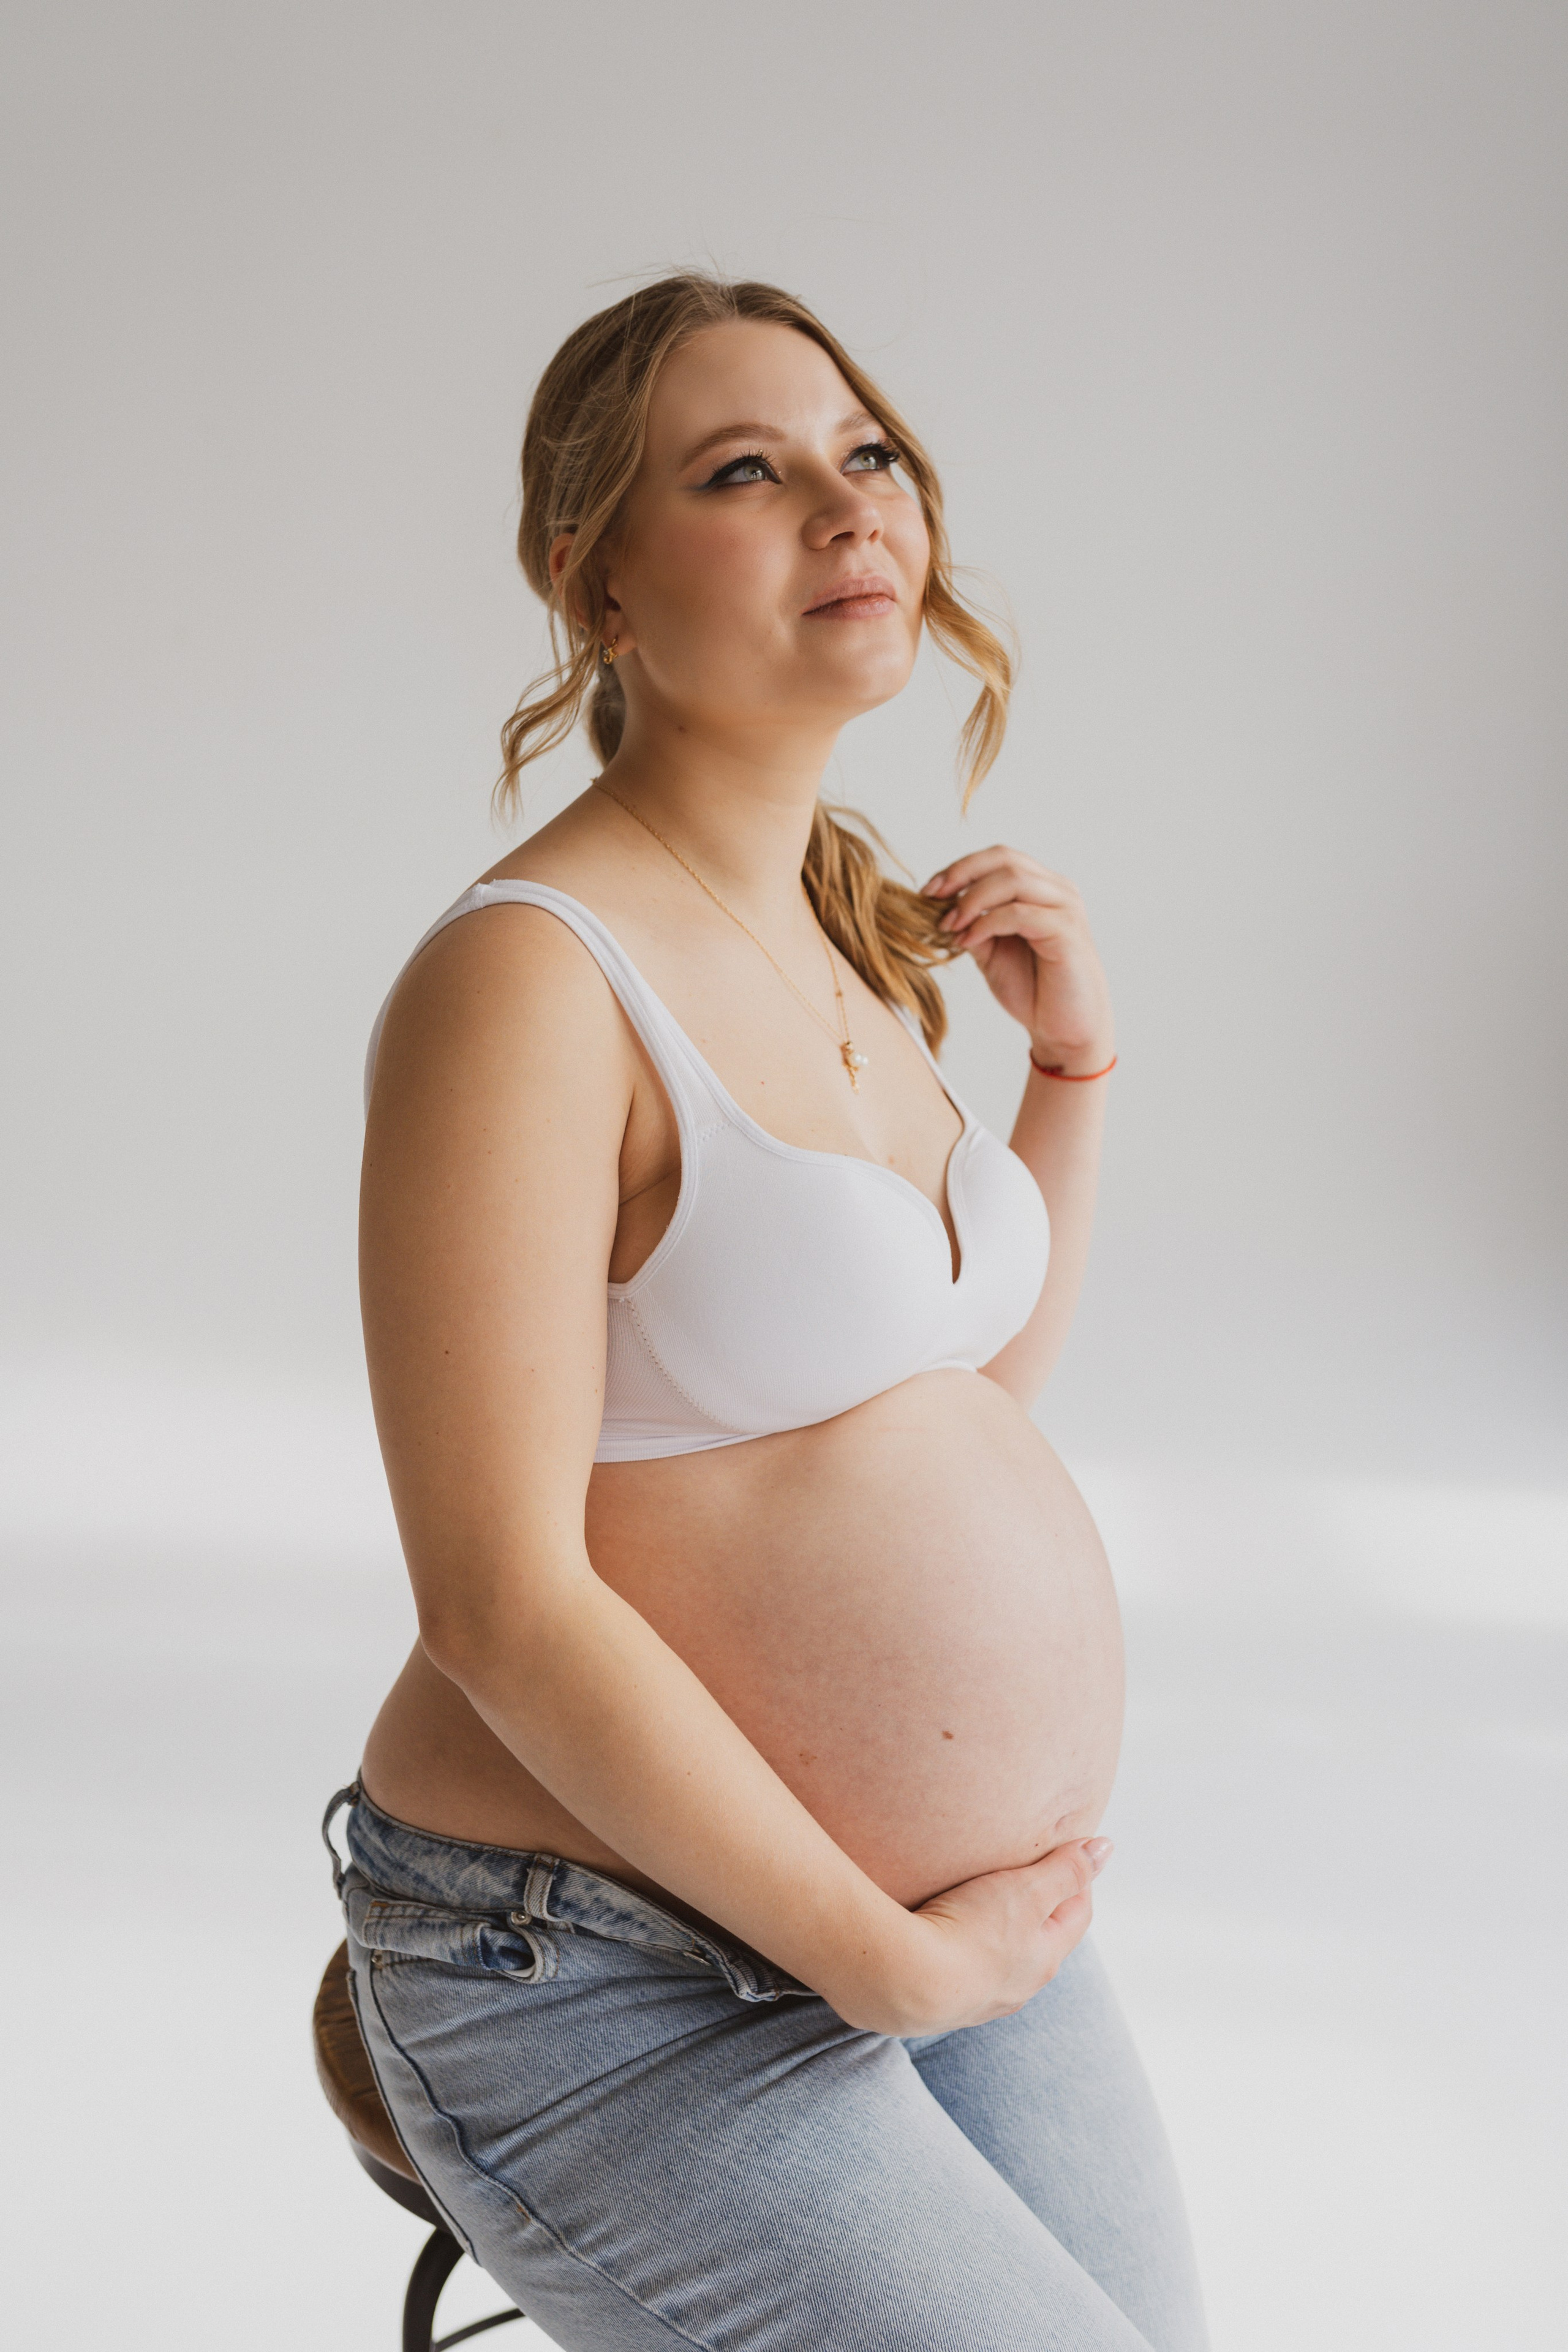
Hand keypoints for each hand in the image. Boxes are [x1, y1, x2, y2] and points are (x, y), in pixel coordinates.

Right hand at [887, 1836, 1110, 2034]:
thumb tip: (1106, 1848)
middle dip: (1037, 1905)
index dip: (1076, 1878)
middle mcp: (1020, 1986)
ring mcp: (981, 1999)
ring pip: (1002, 1958)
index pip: (1077, 1913)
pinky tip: (944, 1935)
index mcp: (1046, 1959)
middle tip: (1021, 1871)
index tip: (1063, 1849)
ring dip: (998, 1930)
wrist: (905, 1982)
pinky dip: (963, 1947)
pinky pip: (964, 1969)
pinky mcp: (943, 2002)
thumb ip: (1067, 1868)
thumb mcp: (1028, 1890)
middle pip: (1040, 1938)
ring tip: (979, 1900)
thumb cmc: (972, 1932)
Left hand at [924, 847, 1113, 1074]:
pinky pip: (1019, 913)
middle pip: (1004, 859)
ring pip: (1012, 879)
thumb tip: (941, 906)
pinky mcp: (1067, 931)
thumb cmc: (1033, 991)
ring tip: (948, 926)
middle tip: (931, 899)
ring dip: (971, 900)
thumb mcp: (991, 953)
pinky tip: (966, 942)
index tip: (928, 891)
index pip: (998, 857)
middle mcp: (1058, 890)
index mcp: (1042, 889)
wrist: (1064, 1031)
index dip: (960, 867)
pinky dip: (986, 923)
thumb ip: (973, 925)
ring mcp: (1066, 908)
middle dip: (961, 874)